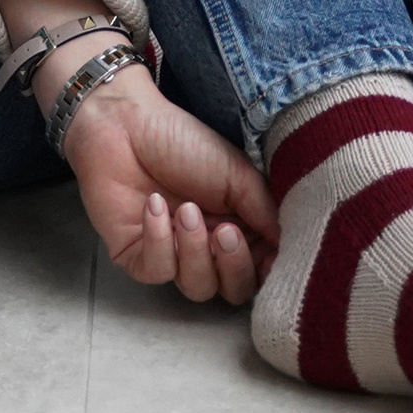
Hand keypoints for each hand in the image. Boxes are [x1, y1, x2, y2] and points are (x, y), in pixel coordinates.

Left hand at [57, 62, 277, 305]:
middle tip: (225, 231)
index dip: (267, 271)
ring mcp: (172, 255)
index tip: (269, 255)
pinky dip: (159, 240)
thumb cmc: (183, 141)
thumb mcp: (237, 173)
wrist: (125, 122)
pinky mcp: (136, 256)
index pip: (260, 270)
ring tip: (185, 209)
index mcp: (237, 228)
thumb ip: (266, 212)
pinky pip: (157, 271)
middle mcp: (207, 248)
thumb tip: (287, 248)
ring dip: (194, 250)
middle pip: (233, 289)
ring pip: (197, 287)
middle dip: (233, 266)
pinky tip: (154, 205)